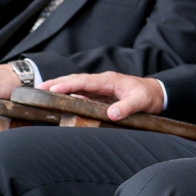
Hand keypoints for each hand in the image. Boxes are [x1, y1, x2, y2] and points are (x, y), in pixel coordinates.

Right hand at [41, 71, 164, 121]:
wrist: (156, 94)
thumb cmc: (148, 96)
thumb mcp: (140, 101)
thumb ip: (127, 107)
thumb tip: (111, 115)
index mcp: (108, 80)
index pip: (84, 81)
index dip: (68, 85)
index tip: (53, 89)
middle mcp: (101, 82)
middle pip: (75, 80)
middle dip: (57, 83)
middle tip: (39, 88)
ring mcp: (99, 88)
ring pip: (76, 86)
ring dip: (60, 88)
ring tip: (43, 92)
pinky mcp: (99, 96)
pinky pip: (81, 93)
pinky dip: (69, 95)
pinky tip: (59, 100)